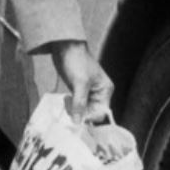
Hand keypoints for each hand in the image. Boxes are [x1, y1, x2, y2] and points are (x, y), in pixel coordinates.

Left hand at [49, 41, 133, 162]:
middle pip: (91, 113)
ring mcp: (88, 93)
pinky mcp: (78, 91)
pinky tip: (65, 100)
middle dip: (80, 114)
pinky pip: (76, 105)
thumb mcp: (79, 83)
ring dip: (74, 110)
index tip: (77, 118)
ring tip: (66, 101)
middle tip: (69, 108)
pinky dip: (71, 106)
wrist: (64, 47)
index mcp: (105, 91)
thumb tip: (77, 123)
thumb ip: (79, 104)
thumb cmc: (76, 61)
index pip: (101, 113)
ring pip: (83, 110)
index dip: (89, 118)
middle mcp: (99, 93)